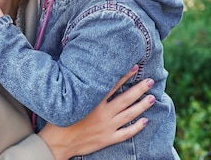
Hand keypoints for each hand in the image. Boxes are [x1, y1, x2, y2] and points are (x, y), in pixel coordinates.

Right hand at [38, 66, 154, 159]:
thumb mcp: (69, 100)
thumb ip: (80, 89)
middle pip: (126, 99)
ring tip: (152, 98)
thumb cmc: (60, 119)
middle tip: (151, 82)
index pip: (113, 85)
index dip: (125, 76)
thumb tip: (87, 76)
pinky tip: (145, 121)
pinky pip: (126, 133)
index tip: (135, 68)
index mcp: (93, 102)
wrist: (57, 143)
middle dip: (139, 89)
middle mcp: (103, 114)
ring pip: (129, 115)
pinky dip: (137, 127)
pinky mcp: (107, 139)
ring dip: (142, 106)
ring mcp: (107, 127)